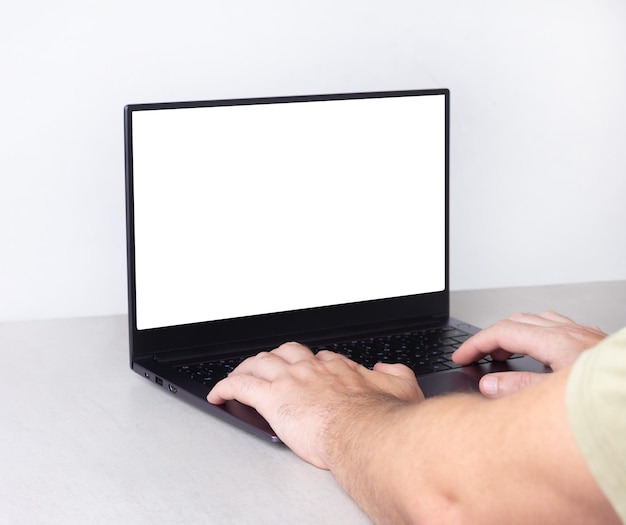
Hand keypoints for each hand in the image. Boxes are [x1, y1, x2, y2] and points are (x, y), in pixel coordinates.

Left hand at [207, 342, 423, 468]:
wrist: (366, 434)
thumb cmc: (381, 418)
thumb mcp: (403, 388)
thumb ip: (395, 374)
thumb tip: (386, 368)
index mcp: (338, 368)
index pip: (316, 358)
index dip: (307, 364)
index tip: (305, 372)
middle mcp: (311, 369)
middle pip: (284, 353)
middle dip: (274, 359)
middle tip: (267, 367)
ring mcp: (290, 380)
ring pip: (258, 363)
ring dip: (247, 367)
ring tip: (240, 374)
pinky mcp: (272, 398)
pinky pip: (240, 385)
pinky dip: (225, 386)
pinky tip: (219, 392)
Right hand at [452, 311, 606, 397]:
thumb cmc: (608, 394)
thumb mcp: (559, 397)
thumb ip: (521, 389)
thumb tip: (489, 383)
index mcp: (556, 341)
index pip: (502, 332)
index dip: (475, 343)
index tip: (461, 355)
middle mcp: (568, 332)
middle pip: (516, 321)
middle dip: (490, 336)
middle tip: (476, 355)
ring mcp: (581, 334)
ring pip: (535, 320)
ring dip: (513, 332)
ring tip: (502, 351)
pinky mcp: (591, 340)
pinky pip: (554, 325)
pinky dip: (535, 333)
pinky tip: (539, 349)